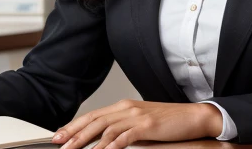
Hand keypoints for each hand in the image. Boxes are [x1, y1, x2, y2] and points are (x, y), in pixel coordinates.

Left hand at [51, 99, 222, 148]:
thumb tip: (104, 139)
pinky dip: (110, 145)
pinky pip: (124, 136)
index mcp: (124, 106)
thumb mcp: (142, 121)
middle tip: (58, 143)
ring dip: (86, 141)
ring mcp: (137, 116)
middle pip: (94, 120)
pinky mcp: (147, 126)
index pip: (93, 115)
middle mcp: (127, 108)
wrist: (194, 117)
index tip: (59, 135)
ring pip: (105, 128)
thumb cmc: (169, 122)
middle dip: (73, 133)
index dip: (74, 125)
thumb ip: (123, 127)